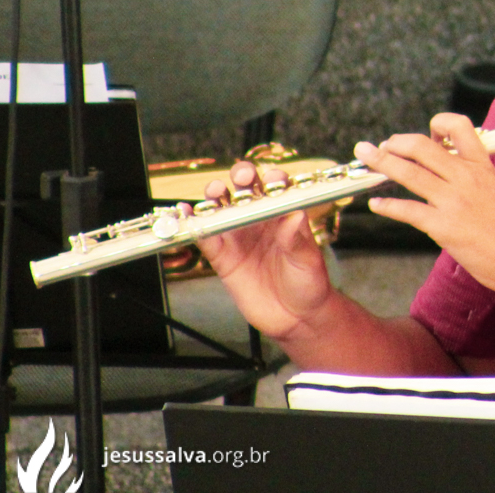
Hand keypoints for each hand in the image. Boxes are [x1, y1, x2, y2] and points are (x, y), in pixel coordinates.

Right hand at [196, 161, 336, 340]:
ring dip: (216, 195)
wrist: (295, 316)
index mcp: (284, 215)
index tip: (271, 180)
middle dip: (242, 177)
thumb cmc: (308, 282)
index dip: (273, 179)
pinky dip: (194, 224)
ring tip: (216, 191)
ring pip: (222, 207)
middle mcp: (260, 220)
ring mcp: (239, 236)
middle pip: (246, 190)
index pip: (277, 188)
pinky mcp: (223, 256)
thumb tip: (296, 216)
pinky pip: (205, 237)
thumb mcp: (308, 260)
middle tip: (242, 178)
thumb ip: (297, 240)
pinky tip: (186, 214)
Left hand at [356, 113, 494, 295]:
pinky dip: (387, 206)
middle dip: (394, 143)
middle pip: (422, 146)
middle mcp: (466, 177)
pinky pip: (407, 210)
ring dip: (382, 163)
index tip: (426, 134)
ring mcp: (454, 200)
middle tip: (379, 146)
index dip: (437, 124)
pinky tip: (376, 205)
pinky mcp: (444, 226)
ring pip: (409, 172)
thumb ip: (475, 182)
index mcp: (482, 166)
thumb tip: (451, 182)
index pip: (458, 127)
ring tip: (366, 157)